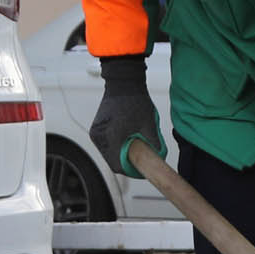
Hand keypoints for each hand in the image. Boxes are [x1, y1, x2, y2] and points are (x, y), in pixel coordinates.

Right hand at [89, 55, 162, 172]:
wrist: (124, 83)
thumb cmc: (135, 100)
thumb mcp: (149, 124)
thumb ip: (154, 144)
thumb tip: (159, 158)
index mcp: (111, 137)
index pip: (117, 165)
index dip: (130, 170)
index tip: (141, 169)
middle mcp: (99, 136)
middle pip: (112, 160)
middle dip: (126, 162)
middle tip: (139, 159)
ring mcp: (96, 132)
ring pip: (108, 153)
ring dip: (120, 154)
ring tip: (133, 148)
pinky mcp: (95, 128)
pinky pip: (105, 145)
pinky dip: (115, 146)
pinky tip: (126, 141)